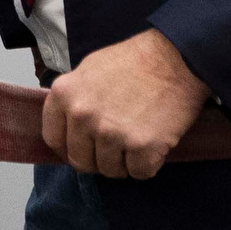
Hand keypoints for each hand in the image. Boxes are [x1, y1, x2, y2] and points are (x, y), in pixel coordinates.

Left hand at [43, 30, 210, 179]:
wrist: (177, 57)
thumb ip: (75, 98)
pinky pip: (139, 173)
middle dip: (97, 159)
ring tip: (137, 140)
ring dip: (124, 162)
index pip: (53, 138)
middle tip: (115, 147)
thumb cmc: (135, 60)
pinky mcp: (141, 147)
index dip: (69, 146)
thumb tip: (69, 124)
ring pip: (110, 170)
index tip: (82, 147)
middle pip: (80, 160)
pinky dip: (148, 164)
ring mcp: (111, 133)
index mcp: (65, 94)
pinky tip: (154, 144)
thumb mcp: (90, 69)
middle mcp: (82, 115)